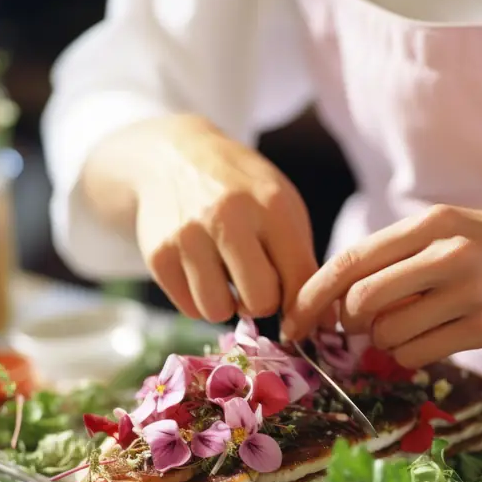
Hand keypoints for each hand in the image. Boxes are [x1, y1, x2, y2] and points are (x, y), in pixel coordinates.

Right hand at [87, 115, 317, 322]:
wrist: (172, 158)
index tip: (295, 308)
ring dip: (226, 303)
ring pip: (218, 311)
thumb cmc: (240, 191)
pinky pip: (190, 308)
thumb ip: (301, 259)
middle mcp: (227, 217)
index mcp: (271, 204)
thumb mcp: (280, 205)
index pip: (299, 280)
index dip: (301, 304)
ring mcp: (188, 235)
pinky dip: (199, 299)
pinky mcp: (159, 254)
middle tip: (255, 282)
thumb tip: (322, 322)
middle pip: (260, 302)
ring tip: (226, 275)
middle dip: (261, 302)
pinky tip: (201, 270)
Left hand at [282, 205, 481, 366]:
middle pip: (360, 301)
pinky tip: (428, 344)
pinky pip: (420, 354)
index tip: (296, 322)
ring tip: (408, 332)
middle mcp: (445, 253)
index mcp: (430, 223)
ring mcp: (467, 291)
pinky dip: (410, 357)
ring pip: (388, 334)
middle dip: (345, 326)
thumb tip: (346, 298)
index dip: (313, 296)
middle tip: (354, 332)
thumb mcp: (455, 230)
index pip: (350, 260)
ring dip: (384, 344)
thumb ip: (402, 256)